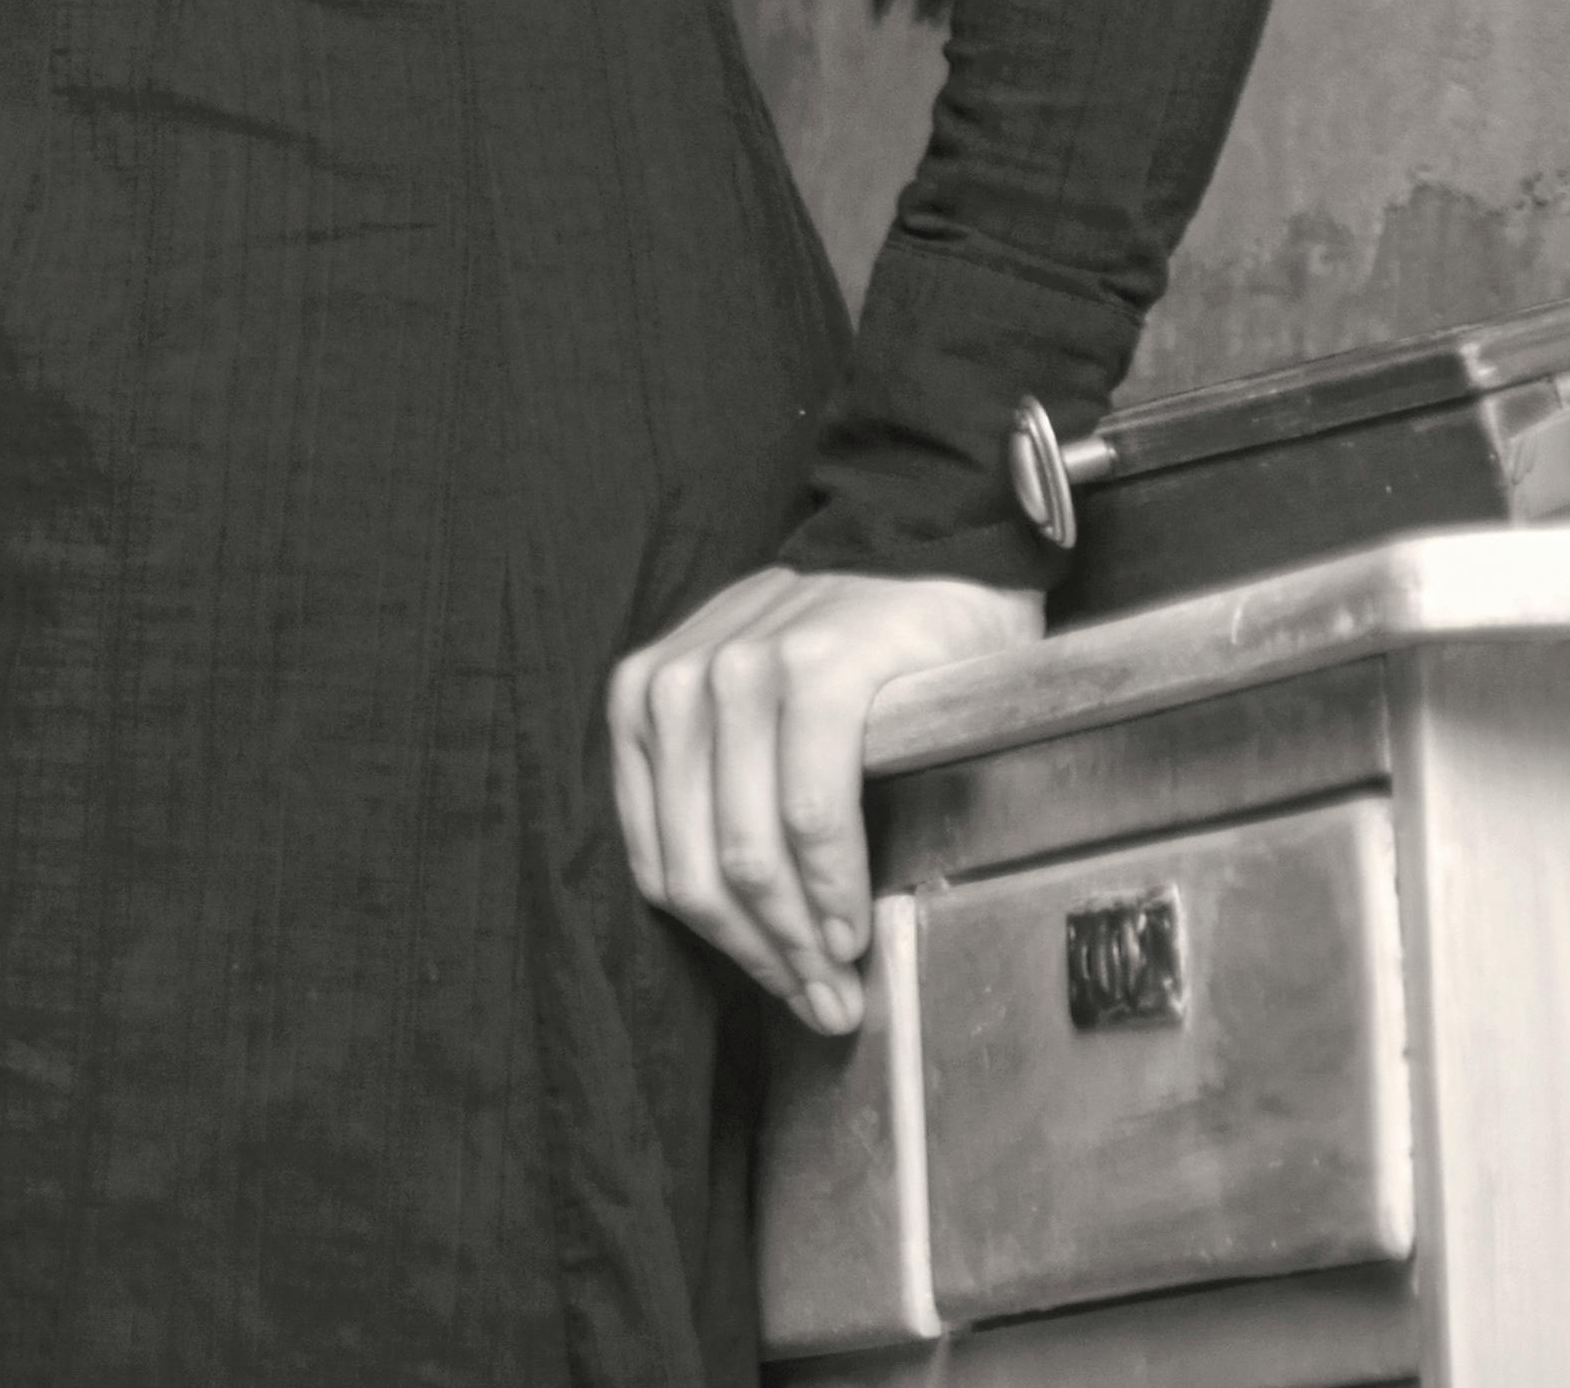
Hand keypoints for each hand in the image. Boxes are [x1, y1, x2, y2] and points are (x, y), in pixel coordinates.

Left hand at [607, 563, 1042, 1032]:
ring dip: (801, 940)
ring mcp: (742, 669)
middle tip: (824, 1006)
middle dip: (766, 958)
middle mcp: (677, 683)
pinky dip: (834, 885)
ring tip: (844, 981)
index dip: (723, 947)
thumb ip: (723, 801)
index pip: (662, 863)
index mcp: (644, 702)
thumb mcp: (749, 721)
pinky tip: (856, 921)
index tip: (781, 990)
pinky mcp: (816, 669)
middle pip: (701, 870)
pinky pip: (812, 814)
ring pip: (750, 854)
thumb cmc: (841, 663)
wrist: (925, 564)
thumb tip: (754, 945)